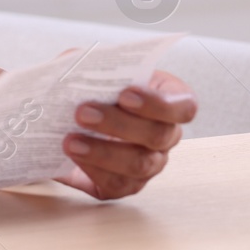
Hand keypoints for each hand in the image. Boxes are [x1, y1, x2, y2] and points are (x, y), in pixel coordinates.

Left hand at [57, 69, 197, 199]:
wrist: (64, 114)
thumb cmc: (86, 85)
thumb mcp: (87, 66)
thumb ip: (88, 64)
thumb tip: (75, 72)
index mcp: (167, 100)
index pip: (184, 106)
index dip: (158, 103)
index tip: (125, 95)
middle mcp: (165, 135)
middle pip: (158, 135)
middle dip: (119, 124)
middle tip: (82, 112)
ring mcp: (150, 163)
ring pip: (139, 164)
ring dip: (103, 152)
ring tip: (70, 141)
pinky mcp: (125, 184)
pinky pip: (116, 184)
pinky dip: (91, 169)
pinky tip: (71, 157)